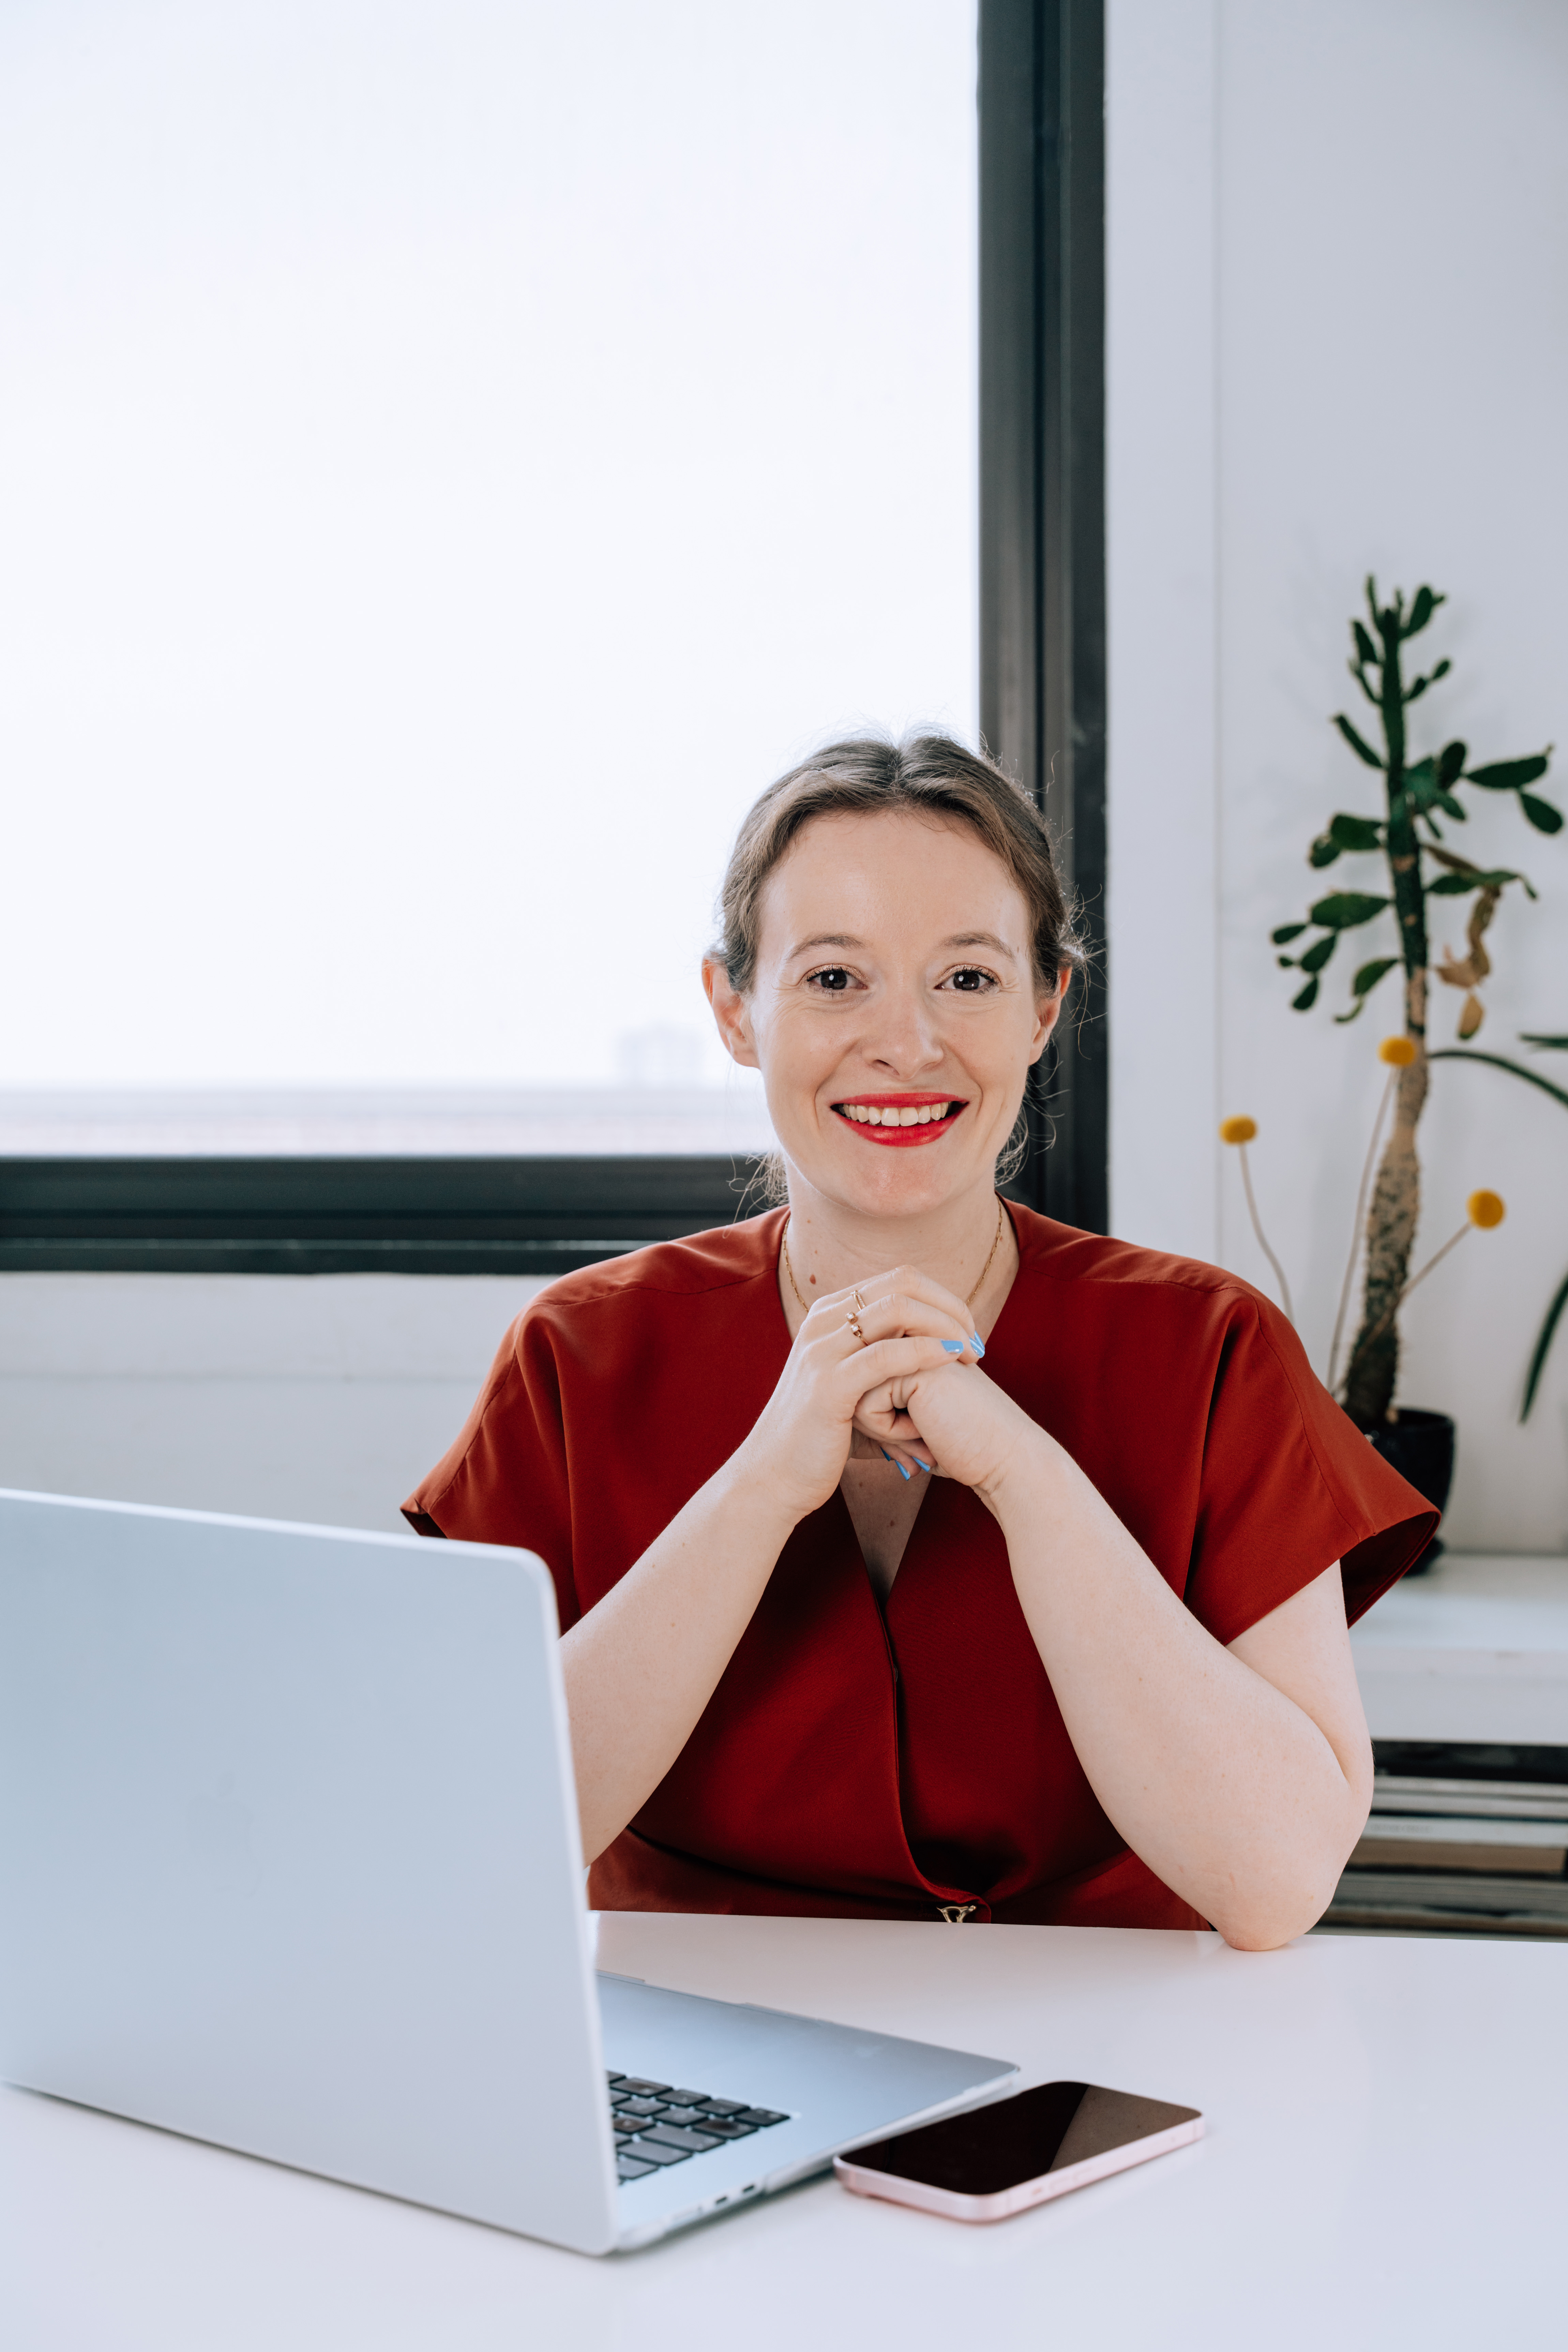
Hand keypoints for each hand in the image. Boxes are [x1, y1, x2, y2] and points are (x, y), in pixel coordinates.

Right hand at [830, 1268, 984, 1476]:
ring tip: (971, 1354)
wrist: (774, 1477)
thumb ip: (878, 1358)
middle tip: (976, 1341)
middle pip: (902, 1284)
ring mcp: (822, 1351)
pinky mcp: (828, 1386)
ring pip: (898, 1310)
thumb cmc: (820, 1435)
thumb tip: (930, 1347)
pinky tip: (950, 1363)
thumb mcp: (848, 1383)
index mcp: (829, 1314)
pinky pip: (886, 1356)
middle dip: (950, 1307)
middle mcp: (822, 1322)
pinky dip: (926, 1353)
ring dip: (946, 1327)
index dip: (942, 1299)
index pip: (899, 1279)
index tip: (967, 1331)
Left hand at [855, 1354, 1049, 1504]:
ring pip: (853, 1391)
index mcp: (909, 1343)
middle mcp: (909, 1336)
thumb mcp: (905, 1419)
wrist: (999, 1461)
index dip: (875, 1417)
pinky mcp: (912, 1360)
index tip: (916, 1429)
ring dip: (881, 1426)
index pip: (857, 1379)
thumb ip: (877, 1396)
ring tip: (923, 1432)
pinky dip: (889, 1431)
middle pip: (851, 1382)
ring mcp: (911, 1343)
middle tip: (918, 1432)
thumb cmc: (955, 1446)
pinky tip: (924, 1433)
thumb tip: (837, 1400)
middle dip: (873, 1418)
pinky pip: (865, 1403)